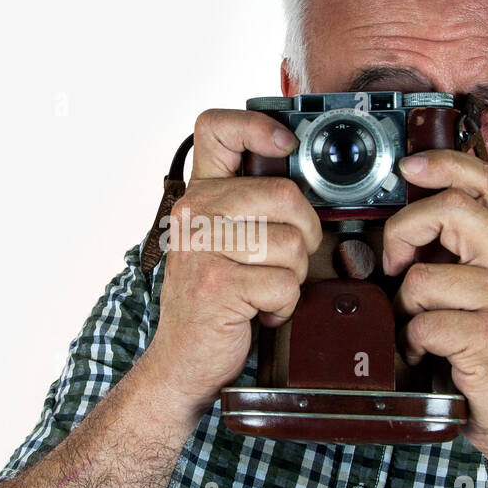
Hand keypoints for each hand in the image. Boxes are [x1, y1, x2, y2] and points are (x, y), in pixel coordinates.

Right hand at [144, 109, 321, 416]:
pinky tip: (259, 312)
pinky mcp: (219, 284)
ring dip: (293, 277)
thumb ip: (249, 207)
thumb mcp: (221, 242)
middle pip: (285, 194)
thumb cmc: (214, 302)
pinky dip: (284, 306)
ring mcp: (203, 248)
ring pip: (292, 244)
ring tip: (263, 290)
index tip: (285, 148)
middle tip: (286, 259)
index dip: (258, 127)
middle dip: (304, 233)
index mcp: (198, 196)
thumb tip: (303, 176)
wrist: (183, 361)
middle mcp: (194, 214)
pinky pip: (285, 283)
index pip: (216, 128)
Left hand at [383, 151, 487, 472]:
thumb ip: (457, 261)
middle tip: (393, 262)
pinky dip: (413, 344)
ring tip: (420, 330)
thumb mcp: (484, 298)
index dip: (444, 164)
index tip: (409, 166)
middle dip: (402, 232)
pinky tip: (428, 356)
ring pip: (423, 277)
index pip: (486, 184)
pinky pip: (424, 324)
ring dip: (406, 308)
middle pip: (450, 212)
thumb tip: (402, 233)